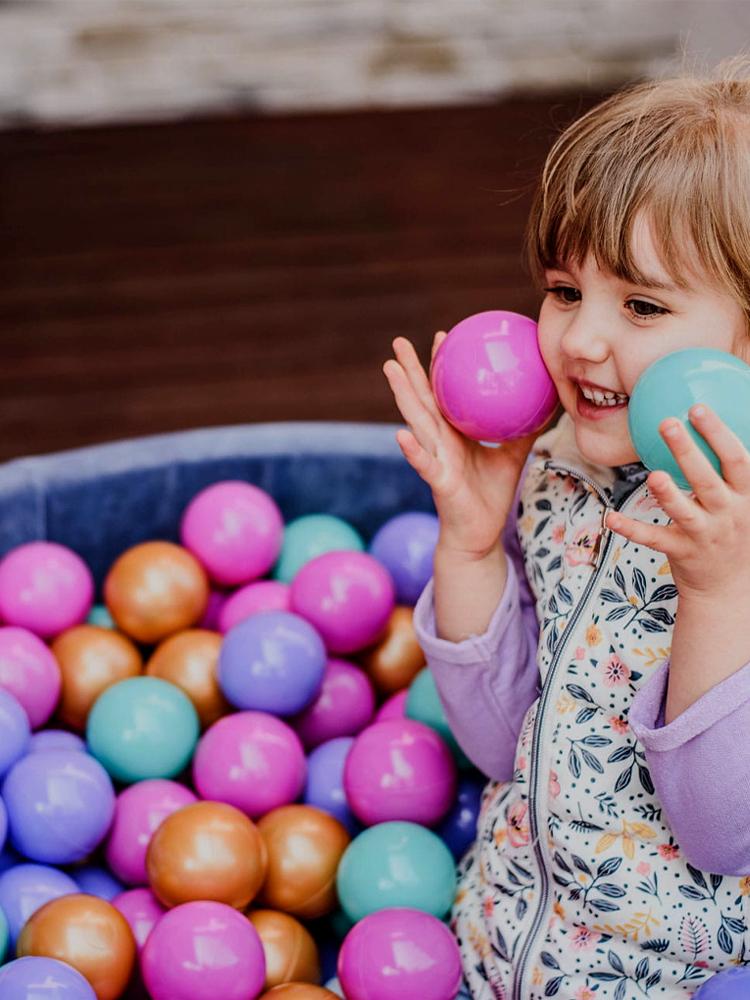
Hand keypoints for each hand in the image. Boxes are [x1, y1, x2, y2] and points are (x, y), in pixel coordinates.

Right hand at [383, 333, 540, 558]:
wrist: (481, 535)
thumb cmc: (492, 495)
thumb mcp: (514, 456)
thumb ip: (524, 430)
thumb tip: (549, 401)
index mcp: (453, 434)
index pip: (443, 393)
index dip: (441, 366)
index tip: (442, 336)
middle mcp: (439, 442)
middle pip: (421, 400)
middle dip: (408, 371)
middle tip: (398, 342)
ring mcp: (435, 460)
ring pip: (416, 422)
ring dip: (402, 395)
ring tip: (390, 370)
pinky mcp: (438, 482)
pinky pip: (425, 465)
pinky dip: (412, 451)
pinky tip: (401, 435)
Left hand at [605, 405, 749, 600]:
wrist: (730, 589)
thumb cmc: (733, 533)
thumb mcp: (745, 502)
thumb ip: (732, 472)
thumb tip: (717, 428)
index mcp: (746, 496)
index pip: (737, 459)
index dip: (719, 433)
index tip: (698, 408)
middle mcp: (728, 514)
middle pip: (708, 479)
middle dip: (688, 451)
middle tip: (668, 422)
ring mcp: (704, 535)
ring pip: (685, 512)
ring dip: (668, 494)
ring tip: (653, 475)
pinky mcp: (681, 553)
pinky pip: (654, 539)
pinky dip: (632, 529)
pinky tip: (610, 518)